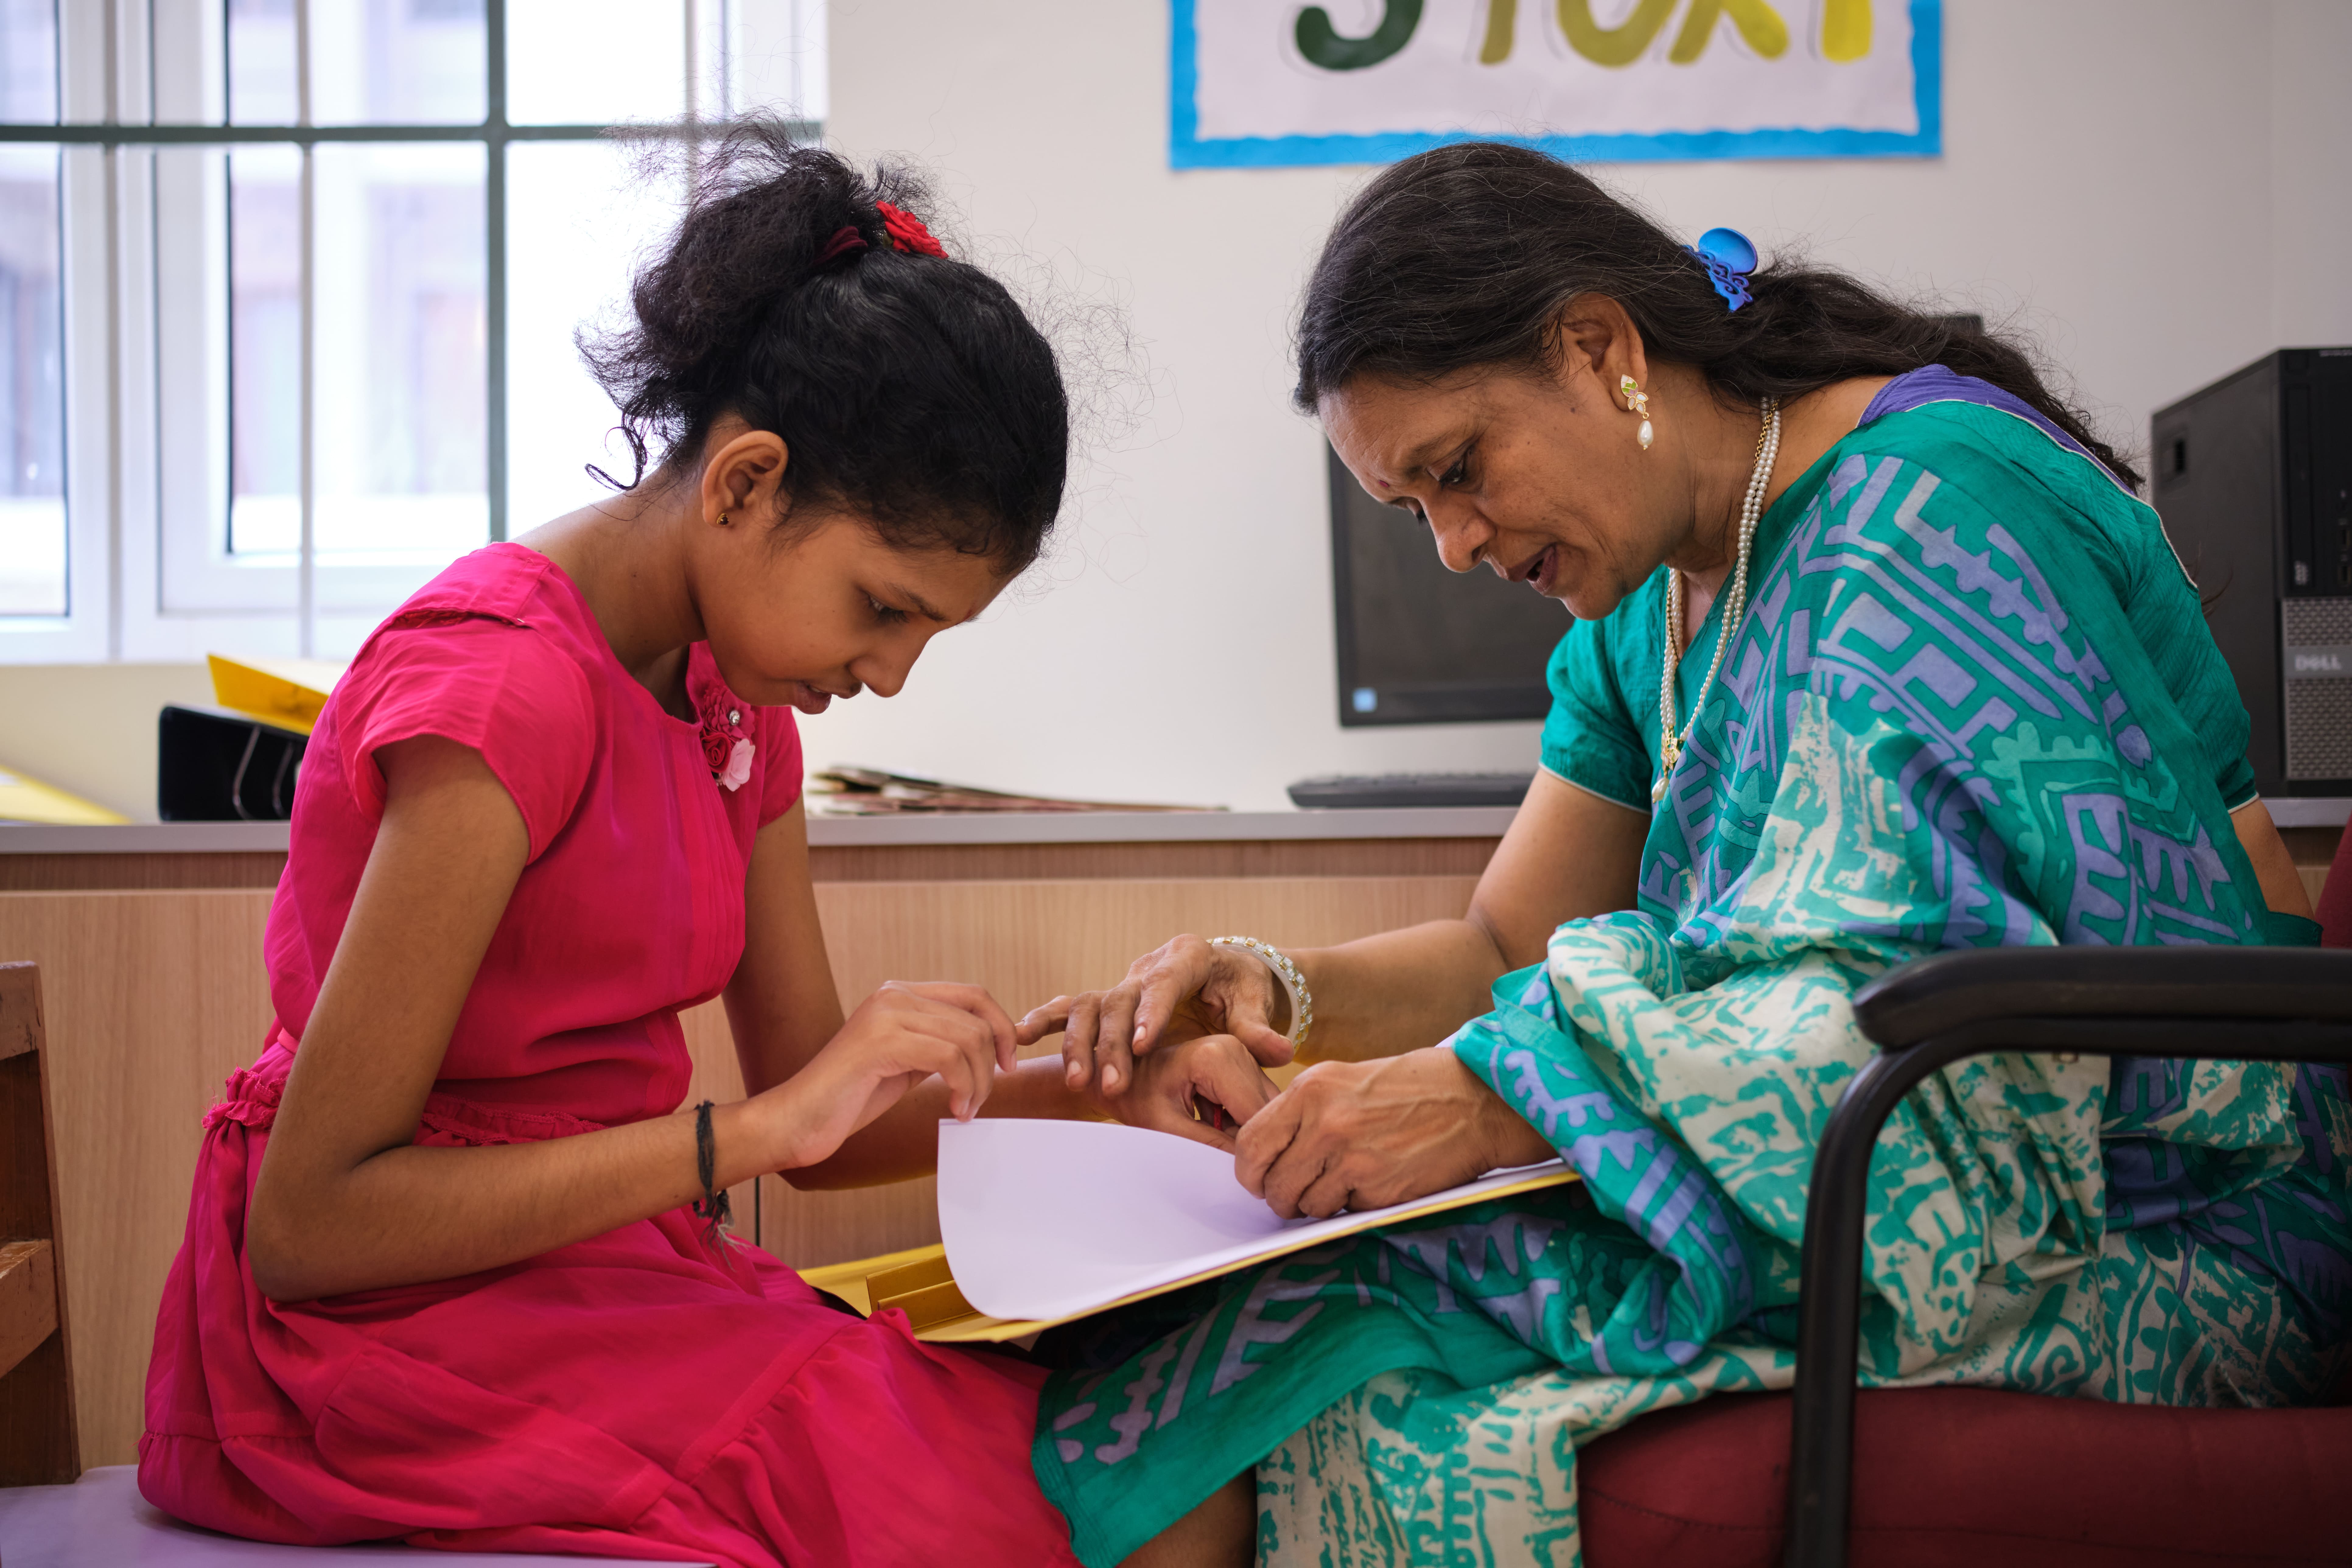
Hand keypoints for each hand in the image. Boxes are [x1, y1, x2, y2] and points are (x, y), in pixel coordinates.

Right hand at [768, 981, 1017, 1169]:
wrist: (798, 1120)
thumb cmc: (850, 1097)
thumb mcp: (905, 1062)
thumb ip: (938, 1045)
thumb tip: (989, 1046)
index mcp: (899, 994)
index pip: (973, 995)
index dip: (1002, 1027)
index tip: (1008, 1064)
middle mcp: (893, 995)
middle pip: (977, 1018)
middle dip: (991, 1064)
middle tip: (980, 1099)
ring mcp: (886, 1014)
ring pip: (968, 1038)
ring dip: (979, 1082)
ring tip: (965, 1108)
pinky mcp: (881, 1041)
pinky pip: (949, 1057)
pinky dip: (964, 1088)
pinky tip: (956, 1109)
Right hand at [1016, 934, 1293, 1100]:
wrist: (1223, 978)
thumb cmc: (1241, 990)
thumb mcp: (1254, 1003)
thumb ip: (1261, 1029)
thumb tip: (1282, 1054)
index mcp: (1188, 956)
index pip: (1165, 984)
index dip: (1152, 1013)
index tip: (1143, 1044)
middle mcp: (1149, 965)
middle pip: (1122, 1001)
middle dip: (1114, 1044)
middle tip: (1113, 1086)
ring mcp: (1124, 981)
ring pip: (1092, 1007)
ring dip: (1081, 1044)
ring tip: (1077, 1083)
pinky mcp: (1108, 998)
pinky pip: (1070, 1005)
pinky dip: (1045, 1019)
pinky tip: (1020, 1036)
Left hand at [1090, 1034, 1280, 1151]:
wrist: (1123, 1075)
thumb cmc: (1136, 1098)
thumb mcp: (1167, 1128)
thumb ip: (1210, 1145)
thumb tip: (1250, 1168)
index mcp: (1216, 1057)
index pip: (1255, 1114)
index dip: (1249, 1149)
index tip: (1231, 1170)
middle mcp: (1235, 1047)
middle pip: (1265, 1109)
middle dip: (1250, 1139)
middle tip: (1220, 1155)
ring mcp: (1241, 1052)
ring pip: (1266, 1107)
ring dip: (1247, 1131)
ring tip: (1213, 1138)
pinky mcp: (1242, 1062)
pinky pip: (1258, 1101)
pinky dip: (1243, 1122)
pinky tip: (1218, 1127)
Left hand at [1233, 1049, 1553, 1219]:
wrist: (1476, 1101)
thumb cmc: (1413, 1087)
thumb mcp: (1346, 1079)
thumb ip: (1305, 1112)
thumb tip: (1272, 1152)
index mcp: (1311, 1090)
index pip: (1251, 1144)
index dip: (1251, 1171)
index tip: (1261, 1179)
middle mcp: (1325, 1124)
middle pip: (1274, 1185)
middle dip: (1282, 1197)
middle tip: (1300, 1192)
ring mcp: (1352, 1159)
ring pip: (1306, 1206)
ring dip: (1319, 1205)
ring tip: (1346, 1182)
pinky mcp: (1379, 1190)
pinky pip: (1344, 1212)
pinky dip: (1353, 1206)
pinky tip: (1375, 1182)